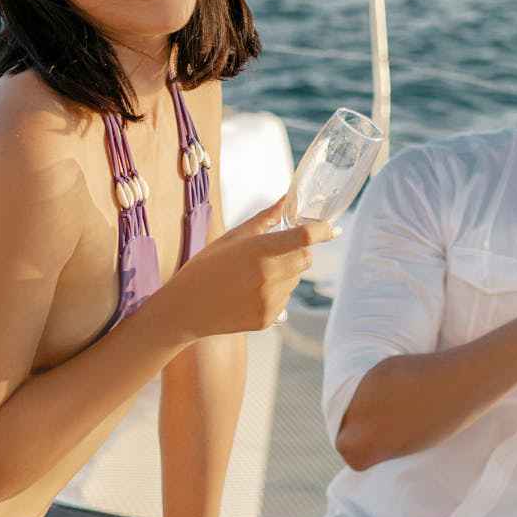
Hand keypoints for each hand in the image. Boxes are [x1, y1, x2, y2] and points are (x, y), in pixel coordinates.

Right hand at [158, 193, 336, 339]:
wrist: (185, 309)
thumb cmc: (206, 267)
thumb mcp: (232, 237)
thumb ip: (265, 219)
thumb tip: (287, 198)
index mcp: (259, 250)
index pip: (304, 237)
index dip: (322, 231)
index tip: (331, 228)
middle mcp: (269, 276)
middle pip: (306, 259)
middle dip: (298, 251)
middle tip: (274, 252)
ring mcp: (269, 300)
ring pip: (296, 280)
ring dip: (285, 273)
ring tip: (252, 276)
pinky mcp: (268, 319)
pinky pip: (285, 300)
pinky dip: (275, 293)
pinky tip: (249, 292)